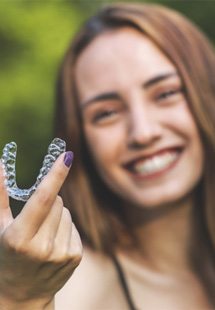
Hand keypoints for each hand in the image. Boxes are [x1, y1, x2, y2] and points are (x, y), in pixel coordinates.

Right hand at [0, 152, 81, 308]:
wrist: (22, 294)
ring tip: (42, 234)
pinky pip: (74, 226)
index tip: (67, 155)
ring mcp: (61, 254)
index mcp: (20, 238)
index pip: (42, 198)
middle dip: (48, 201)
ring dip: (56, 216)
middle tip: (34, 219)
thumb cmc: (5, 255)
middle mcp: (43, 247)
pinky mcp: (75, 257)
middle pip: (57, 202)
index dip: (55, 174)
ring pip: (66, 213)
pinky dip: (64, 229)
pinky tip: (52, 243)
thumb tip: (0, 165)